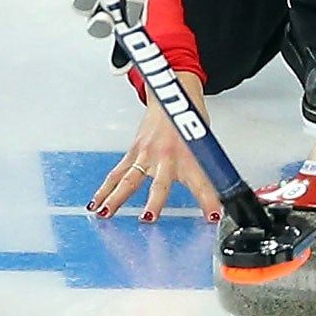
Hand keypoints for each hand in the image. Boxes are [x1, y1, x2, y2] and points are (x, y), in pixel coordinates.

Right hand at [90, 79, 220, 220]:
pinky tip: (96, 204)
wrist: (173, 98)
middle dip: (154, 201)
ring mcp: (148, 154)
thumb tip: (219, 200)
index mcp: (190, 156)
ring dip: (118, 197)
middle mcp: (168, 156)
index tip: (212, 216)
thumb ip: (207, 175)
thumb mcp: (205, 148)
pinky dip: (105, 190)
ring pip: (130, 180)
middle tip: (149, 218)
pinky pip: (117, 174)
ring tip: (108, 213)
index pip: (204, 183)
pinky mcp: (134, 152)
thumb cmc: (191, 124)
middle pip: (160, 183)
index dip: (209, 200)